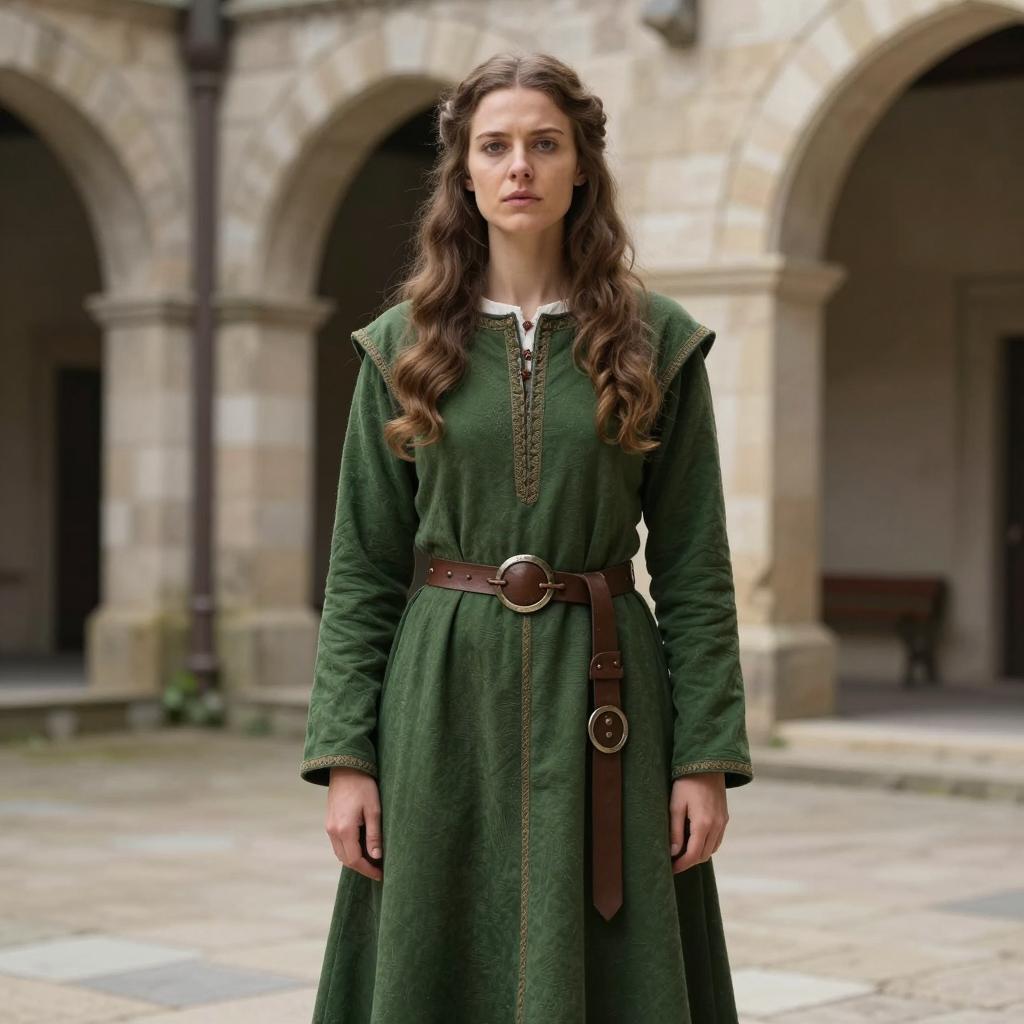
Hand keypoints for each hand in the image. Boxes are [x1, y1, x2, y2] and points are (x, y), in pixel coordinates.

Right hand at [325, 766, 383, 880]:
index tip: (381, 874)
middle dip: (361, 867)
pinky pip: (337, 843)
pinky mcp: (329, 822)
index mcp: (344, 829)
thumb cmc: (363, 786)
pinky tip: (361, 846)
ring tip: (371, 859)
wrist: (345, 768)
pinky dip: (348, 849)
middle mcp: (333, 831)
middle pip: (345, 860)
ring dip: (354, 859)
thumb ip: (374, 834)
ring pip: (340, 853)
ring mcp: (329, 827)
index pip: (354, 860)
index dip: (368, 870)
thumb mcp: (374, 809)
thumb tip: (376, 856)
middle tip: (378, 869)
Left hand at [669, 771, 727, 873]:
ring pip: (711, 849)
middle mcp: (717, 826)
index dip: (681, 865)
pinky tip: (695, 841)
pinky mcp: (725, 817)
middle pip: (703, 855)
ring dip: (698, 855)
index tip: (670, 869)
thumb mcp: (676, 804)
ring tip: (682, 853)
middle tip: (674, 862)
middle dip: (689, 862)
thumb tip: (674, 853)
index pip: (693, 855)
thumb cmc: (687, 782)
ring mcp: (723, 822)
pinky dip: (707, 845)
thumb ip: (675, 830)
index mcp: (703, 824)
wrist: (708, 763)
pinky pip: (717, 839)